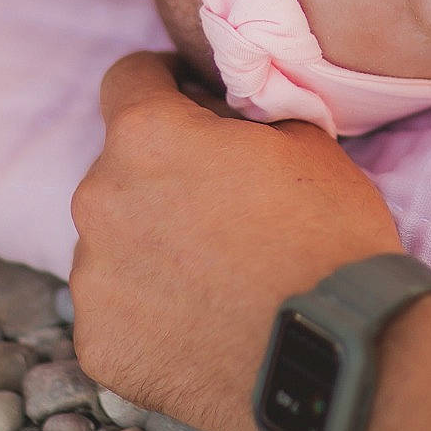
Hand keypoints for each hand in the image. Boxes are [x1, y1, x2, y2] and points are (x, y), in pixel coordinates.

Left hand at [69, 53, 402, 430]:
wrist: (339, 350)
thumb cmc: (330, 235)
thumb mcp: (305, 138)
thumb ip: (242, 114)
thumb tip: (218, 116)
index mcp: (146, 136)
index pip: (129, 79)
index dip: (164, 84)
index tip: (189, 102)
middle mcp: (99, 199)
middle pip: (121, 167)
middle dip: (164, 174)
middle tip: (223, 205)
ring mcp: (92, 278)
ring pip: (114, 240)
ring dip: (152, 244)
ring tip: (216, 274)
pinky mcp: (98, 342)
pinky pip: (117, 309)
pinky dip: (151, 311)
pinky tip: (203, 322)